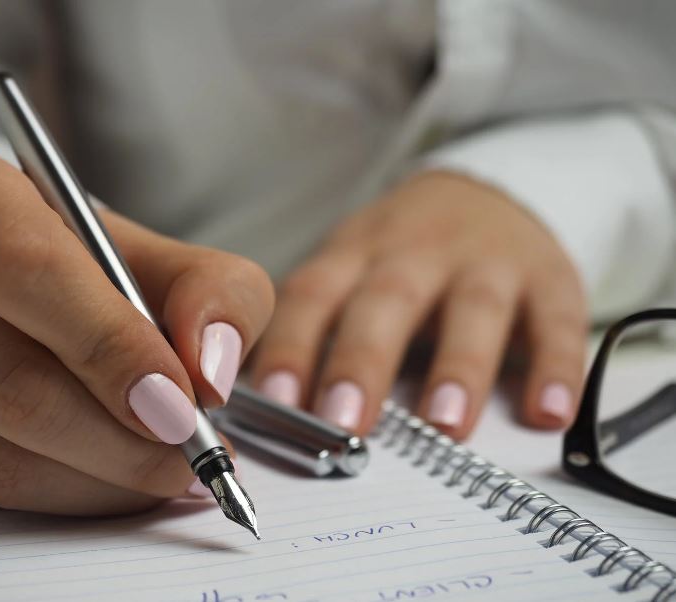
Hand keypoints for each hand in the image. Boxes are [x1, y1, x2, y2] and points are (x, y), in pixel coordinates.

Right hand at [0, 148, 273, 514]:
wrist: (17, 291)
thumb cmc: (92, 266)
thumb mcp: (169, 256)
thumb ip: (214, 293)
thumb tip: (209, 371)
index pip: (24, 269)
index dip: (108, 343)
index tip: (180, 400)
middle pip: (6, 377)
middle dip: (118, 435)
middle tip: (191, 451)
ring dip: (101, 478)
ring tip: (168, 468)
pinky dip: (67, 497)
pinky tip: (114, 476)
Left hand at [251, 171, 586, 439]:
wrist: (486, 192)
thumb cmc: (401, 255)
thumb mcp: (350, 270)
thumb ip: (315, 330)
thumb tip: (266, 410)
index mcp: (356, 254)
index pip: (313, 296)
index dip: (291, 345)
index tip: (275, 401)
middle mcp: (417, 252)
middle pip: (386, 301)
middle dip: (363, 361)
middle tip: (345, 421)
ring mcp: (486, 262)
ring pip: (473, 309)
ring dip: (459, 366)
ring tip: (445, 425)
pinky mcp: (549, 277)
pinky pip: (557, 321)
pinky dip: (557, 367)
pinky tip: (548, 413)